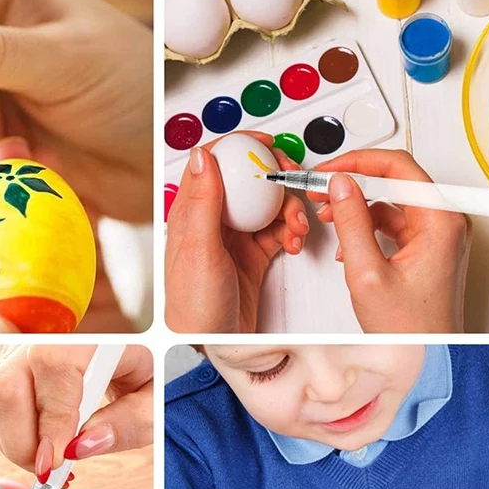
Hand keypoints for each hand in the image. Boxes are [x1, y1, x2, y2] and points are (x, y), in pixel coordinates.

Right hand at [0, 345, 152, 477]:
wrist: (130, 351)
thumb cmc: (144, 372)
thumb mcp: (154, 398)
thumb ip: (128, 422)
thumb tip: (80, 448)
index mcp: (93, 332)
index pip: (53, 365)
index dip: (50, 419)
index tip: (56, 462)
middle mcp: (47, 332)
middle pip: (6, 384)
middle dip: (24, 442)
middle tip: (55, 470)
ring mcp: (20, 344)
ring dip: (15, 441)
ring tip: (51, 459)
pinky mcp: (5, 361)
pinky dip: (9, 432)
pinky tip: (40, 443)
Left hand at [165, 133, 309, 332]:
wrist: (209, 343)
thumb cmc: (192, 306)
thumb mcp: (198, 249)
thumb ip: (203, 202)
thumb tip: (202, 156)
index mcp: (193, 212)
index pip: (215, 163)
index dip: (241, 147)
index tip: (267, 145)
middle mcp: (214, 221)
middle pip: (249, 181)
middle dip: (276, 178)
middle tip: (292, 182)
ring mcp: (235, 238)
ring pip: (268, 206)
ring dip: (289, 210)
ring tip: (296, 226)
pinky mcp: (253, 256)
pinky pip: (278, 231)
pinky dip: (291, 232)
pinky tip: (293, 241)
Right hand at [311, 150, 471, 332]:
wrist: (427, 356)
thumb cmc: (410, 329)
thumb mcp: (368, 273)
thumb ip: (351, 223)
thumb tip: (340, 185)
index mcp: (441, 222)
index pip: (398, 167)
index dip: (358, 163)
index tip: (329, 170)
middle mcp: (446, 223)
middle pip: (396, 180)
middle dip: (354, 183)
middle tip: (322, 188)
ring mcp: (438, 236)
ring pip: (392, 202)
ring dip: (358, 206)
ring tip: (329, 216)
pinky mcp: (428, 249)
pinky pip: (394, 223)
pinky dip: (367, 226)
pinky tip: (348, 242)